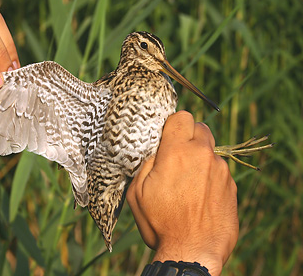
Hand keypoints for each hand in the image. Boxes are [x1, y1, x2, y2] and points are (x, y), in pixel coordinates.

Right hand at [127, 111, 238, 275]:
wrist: (192, 251)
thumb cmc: (161, 223)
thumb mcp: (137, 193)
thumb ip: (146, 164)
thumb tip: (156, 152)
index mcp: (176, 153)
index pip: (182, 116)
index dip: (174, 124)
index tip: (169, 137)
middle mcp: (202, 156)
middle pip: (201, 128)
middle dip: (189, 137)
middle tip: (179, 156)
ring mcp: (220, 171)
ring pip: (210, 151)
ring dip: (199, 159)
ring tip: (188, 184)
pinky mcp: (231, 186)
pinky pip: (219, 171)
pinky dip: (210, 177)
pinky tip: (200, 197)